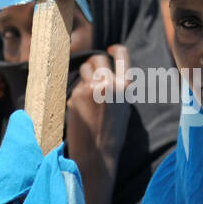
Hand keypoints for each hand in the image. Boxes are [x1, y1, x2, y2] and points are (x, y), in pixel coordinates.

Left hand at [65, 45, 130, 170]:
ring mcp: (92, 88)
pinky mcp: (77, 95)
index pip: (122, 54)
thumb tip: (110, 72)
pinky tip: (81, 111)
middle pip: (98, 58)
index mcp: (126, 87)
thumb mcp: (124, 107)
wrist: (96, 154)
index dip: (115, 49)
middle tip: (92, 75)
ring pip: (84, 69)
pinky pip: (76, 86)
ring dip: (84, 76)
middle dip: (94, 64)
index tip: (109, 49)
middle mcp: (110, 84)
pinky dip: (77, 94)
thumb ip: (119, 88)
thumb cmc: (111, 134)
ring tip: (87, 96)